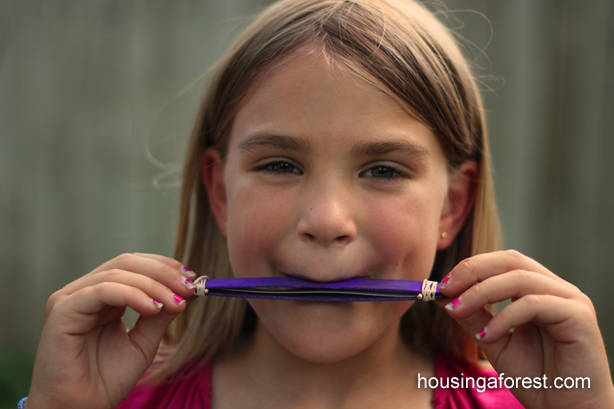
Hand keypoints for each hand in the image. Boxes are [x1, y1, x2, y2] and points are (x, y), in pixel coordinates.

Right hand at [26, 253, 196, 408]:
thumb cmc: (107, 379)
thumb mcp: (145, 340)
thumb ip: (161, 314)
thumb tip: (186, 290)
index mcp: (102, 295)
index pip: (134, 265)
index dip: (164, 267)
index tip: (192, 278)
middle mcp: (84, 292)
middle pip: (127, 262)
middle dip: (162, 272)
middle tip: (188, 286)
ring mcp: (71, 298)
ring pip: (118, 273)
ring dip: (153, 285)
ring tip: (176, 302)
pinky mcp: (62, 310)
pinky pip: (103, 290)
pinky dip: (133, 295)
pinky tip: (153, 308)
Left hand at [438, 250, 613, 408]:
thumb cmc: (535, 377)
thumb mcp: (493, 340)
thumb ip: (473, 316)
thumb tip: (442, 295)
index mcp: (538, 288)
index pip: (503, 262)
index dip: (471, 267)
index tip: (441, 285)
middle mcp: (556, 288)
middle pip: (511, 261)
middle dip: (473, 271)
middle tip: (446, 289)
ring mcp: (570, 300)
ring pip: (520, 279)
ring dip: (481, 292)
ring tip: (457, 310)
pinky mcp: (579, 317)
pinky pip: (534, 305)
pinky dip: (504, 317)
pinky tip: (486, 336)